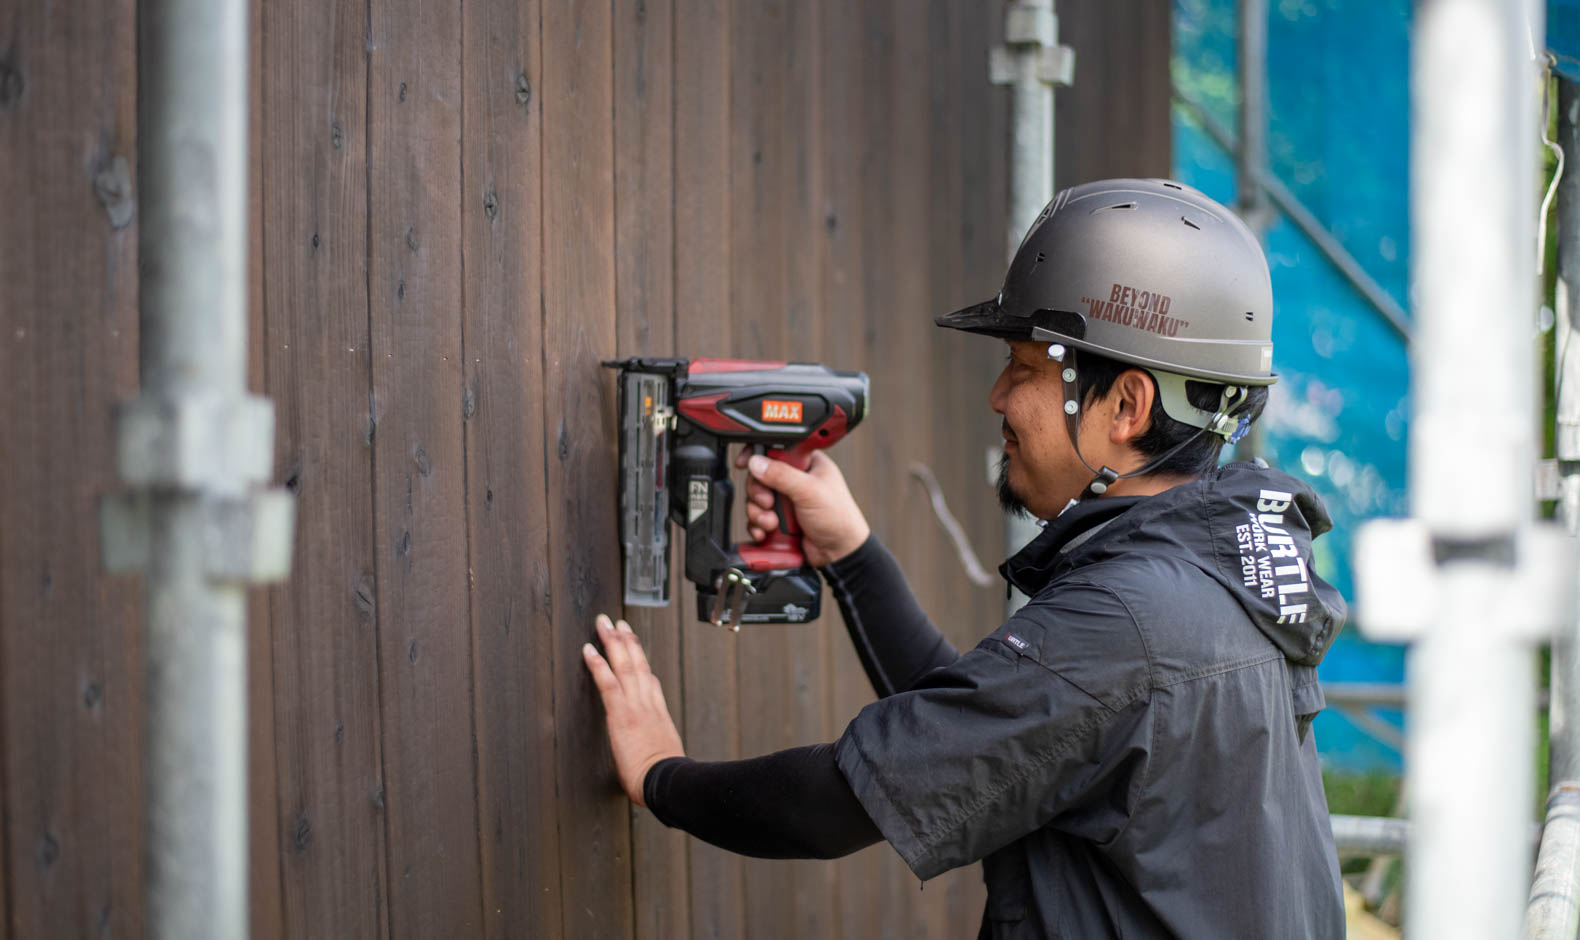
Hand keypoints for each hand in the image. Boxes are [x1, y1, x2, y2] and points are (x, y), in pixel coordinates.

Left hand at [582, 614, 683, 805]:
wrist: (667, 782)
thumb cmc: (666, 780)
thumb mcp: (667, 762)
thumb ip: (659, 754)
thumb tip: (658, 761)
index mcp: (660, 718)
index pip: (651, 684)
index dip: (643, 665)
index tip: (636, 651)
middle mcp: (649, 706)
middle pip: (639, 665)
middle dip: (628, 641)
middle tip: (619, 622)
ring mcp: (636, 707)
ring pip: (625, 666)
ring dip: (614, 641)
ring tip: (605, 623)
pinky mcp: (621, 714)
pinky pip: (607, 682)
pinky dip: (598, 664)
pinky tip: (588, 649)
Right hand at [734, 449, 870, 566]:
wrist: (839, 553)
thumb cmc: (838, 518)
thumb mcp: (810, 491)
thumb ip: (782, 475)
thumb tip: (757, 462)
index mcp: (807, 464)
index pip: (777, 450)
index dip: (759, 454)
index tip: (745, 462)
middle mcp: (794, 480)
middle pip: (760, 477)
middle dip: (759, 493)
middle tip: (769, 503)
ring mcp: (786, 501)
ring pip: (756, 499)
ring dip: (758, 513)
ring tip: (772, 523)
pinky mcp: (779, 519)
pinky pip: (757, 518)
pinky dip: (758, 526)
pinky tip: (766, 532)